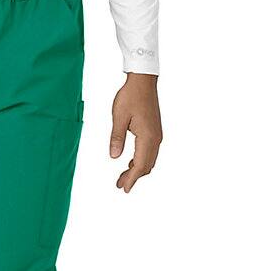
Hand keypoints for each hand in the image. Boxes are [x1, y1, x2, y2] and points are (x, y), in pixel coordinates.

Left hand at [109, 73, 162, 192]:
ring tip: (122, 177)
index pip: (140, 165)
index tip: (123, 188)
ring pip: (149, 160)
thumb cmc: (130, 96)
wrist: (143, 81)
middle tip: (119, 185)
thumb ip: (116, 138)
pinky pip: (149, 152)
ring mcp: (156, 135)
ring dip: (137, 170)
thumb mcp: (118, 117)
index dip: (132, 179)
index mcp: (147, 137)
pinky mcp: (154, 131)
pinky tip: (130, 163)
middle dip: (133, 177)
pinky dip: (140, 161)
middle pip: (146, 165)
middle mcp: (155, 138)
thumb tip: (114, 157)